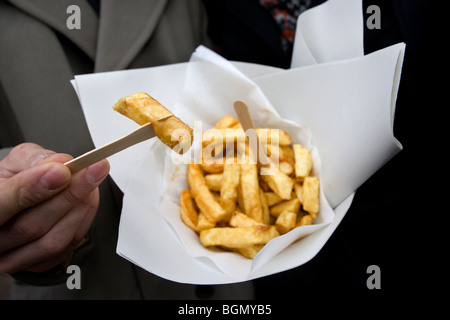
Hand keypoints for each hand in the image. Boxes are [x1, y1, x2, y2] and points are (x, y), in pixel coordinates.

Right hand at [0, 143, 109, 272]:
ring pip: (53, 241)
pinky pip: (68, 248)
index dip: (32, 188)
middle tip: (94, 170)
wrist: (17, 199)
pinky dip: (84, 221)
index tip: (62, 172)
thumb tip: (61, 164)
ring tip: (93, 181)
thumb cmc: (15, 180)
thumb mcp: (18, 161)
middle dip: (69, 195)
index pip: (2, 203)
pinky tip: (87, 201)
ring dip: (81, 208)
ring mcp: (13, 257)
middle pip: (31, 226)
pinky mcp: (38, 265)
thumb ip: (36, 159)